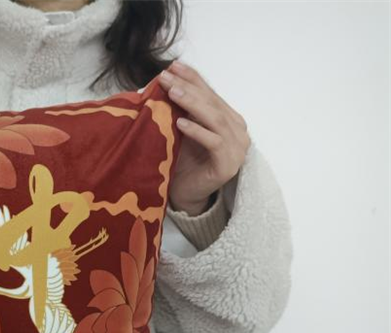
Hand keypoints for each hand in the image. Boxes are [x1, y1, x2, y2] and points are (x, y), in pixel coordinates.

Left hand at [158, 60, 250, 215]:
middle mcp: (238, 131)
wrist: (186, 195)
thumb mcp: (184, 130)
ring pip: (215, 119)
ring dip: (192, 104)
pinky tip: (180, 123)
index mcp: (229, 120)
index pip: (211, 93)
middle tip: (167, 77)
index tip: (173, 66)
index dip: (194, 78)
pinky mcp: (228, 165)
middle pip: (212, 104)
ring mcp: (236, 149)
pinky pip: (214, 143)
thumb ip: (184, 109)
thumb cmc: (183, 162)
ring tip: (173, 93)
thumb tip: (167, 79)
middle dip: (189, 87)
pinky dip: (197, 131)